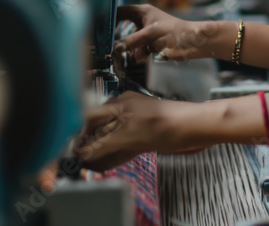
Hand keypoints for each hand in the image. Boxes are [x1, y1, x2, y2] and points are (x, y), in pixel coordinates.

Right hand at [75, 92, 207, 170]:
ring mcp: (136, 124)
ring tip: (88, 164)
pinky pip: (124, 146)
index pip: (90, 116)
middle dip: (88, 143)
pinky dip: (114, 155)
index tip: (70, 147)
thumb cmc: (169, 121)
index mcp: (120, 103)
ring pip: (111, 138)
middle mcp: (125, 111)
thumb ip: (104, 143)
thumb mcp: (130, 133)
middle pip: (100, 128)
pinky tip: (106, 163)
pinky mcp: (145, 136)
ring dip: (100, 151)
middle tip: (77, 158)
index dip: (78, 131)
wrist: (197, 128)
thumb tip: (83, 152)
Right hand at [113, 4, 224, 62]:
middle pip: (122, 28)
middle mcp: (142, 21)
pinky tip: (141, 58)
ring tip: (122, 55)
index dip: (107, 17)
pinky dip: (138, 55)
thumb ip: (131, 41)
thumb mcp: (150, 35)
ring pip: (130, 42)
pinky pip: (138, 51)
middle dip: (116, 38)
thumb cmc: (175, 32)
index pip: (119, 11)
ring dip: (128, 49)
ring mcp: (146, 33)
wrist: (196, 44)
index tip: (96, 27)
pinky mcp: (151, 45)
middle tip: (104, 46)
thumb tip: (114, 49)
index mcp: (142, 11)